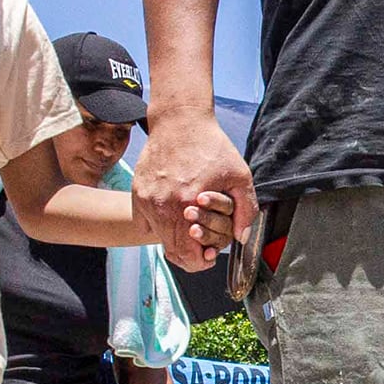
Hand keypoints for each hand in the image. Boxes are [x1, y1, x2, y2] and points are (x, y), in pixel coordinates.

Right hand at [136, 110, 256, 274]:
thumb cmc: (211, 146)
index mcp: (186, 204)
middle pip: (172, 250)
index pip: (187, 254)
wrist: (180, 121)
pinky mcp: (137, 192)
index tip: (209, 256)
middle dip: (190, 252)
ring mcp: (145, 199)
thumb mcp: (240, 176)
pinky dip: (160, 222)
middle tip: (203, 244)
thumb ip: (245, 210)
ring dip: (175, 237)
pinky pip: (146, 220)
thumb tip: (241, 238)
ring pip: (158, 236)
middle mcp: (161, 205)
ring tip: (191, 224)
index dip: (200, 261)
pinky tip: (175, 210)